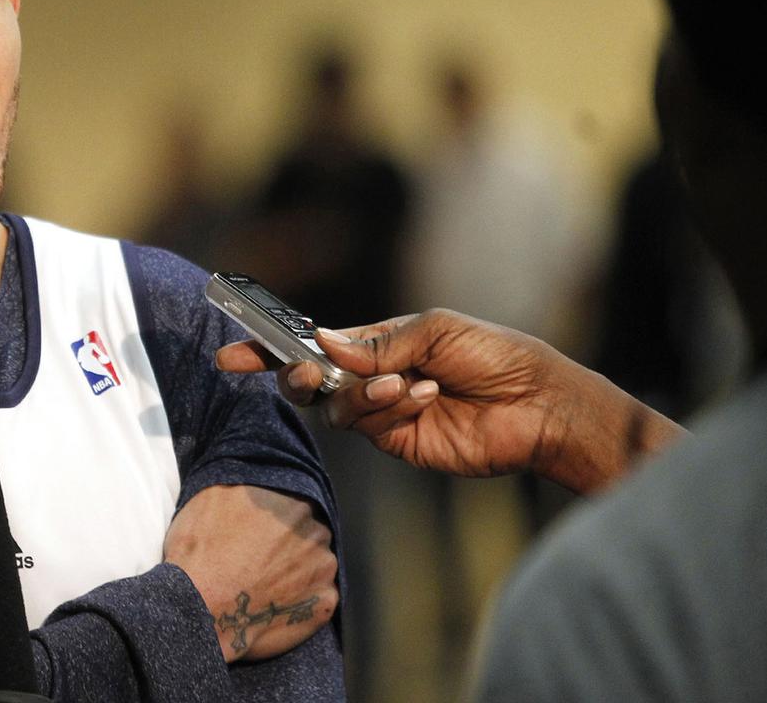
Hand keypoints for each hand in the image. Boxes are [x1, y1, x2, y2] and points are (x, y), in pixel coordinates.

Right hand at [162, 484, 336, 662]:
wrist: (201, 609)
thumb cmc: (202, 552)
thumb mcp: (212, 495)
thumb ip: (247, 484)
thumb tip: (257, 481)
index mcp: (292, 502)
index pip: (295, 503)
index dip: (277, 518)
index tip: (261, 531)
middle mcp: (316, 532)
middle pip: (309, 533)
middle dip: (290, 543)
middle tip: (261, 558)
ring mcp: (324, 570)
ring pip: (316, 564)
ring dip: (299, 570)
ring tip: (266, 583)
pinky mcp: (324, 604)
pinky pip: (319, 597)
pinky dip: (302, 599)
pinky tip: (276, 602)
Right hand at [215, 308, 683, 492]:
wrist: (540, 404)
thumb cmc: (495, 354)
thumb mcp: (435, 329)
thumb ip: (375, 341)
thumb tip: (323, 342)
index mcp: (375, 342)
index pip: (310, 342)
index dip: (268, 345)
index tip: (231, 350)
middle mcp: (370, 378)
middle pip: (308, 380)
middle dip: (296, 375)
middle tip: (305, 373)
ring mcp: (382, 413)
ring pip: (336, 407)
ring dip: (366, 393)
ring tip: (411, 384)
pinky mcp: (398, 442)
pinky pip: (369, 426)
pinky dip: (390, 409)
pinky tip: (427, 398)